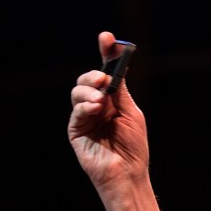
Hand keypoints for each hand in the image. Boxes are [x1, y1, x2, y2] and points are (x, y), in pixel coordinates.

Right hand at [69, 31, 161, 210]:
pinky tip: (96, 107)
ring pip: (78, 91)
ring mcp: (85, 117)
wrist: (128, 173)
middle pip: (88, 79)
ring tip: (101, 99)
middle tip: (104, 77)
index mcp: (113, 100)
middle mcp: (97, 105)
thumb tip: (115, 66)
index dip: (106, 53)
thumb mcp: (131, 113)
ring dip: (89, 90)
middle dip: (94, 73)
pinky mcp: (76, 130)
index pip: (106, 72)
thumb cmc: (134, 147)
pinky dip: (85, 105)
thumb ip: (121, 91)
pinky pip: (76, 111)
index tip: (107, 37)